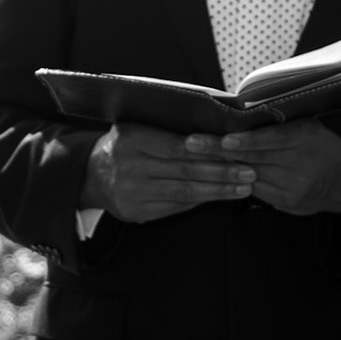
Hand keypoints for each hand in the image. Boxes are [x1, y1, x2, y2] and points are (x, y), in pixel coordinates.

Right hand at [82, 124, 255, 222]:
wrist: (91, 176)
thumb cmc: (124, 145)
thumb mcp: (136, 127)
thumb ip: (166, 128)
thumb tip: (211, 128)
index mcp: (131, 140)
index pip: (176, 146)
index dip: (206, 150)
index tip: (234, 149)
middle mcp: (130, 167)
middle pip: (184, 171)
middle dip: (221, 172)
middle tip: (249, 171)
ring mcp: (134, 192)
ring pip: (184, 192)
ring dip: (218, 190)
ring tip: (244, 186)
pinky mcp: (138, 212)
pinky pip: (177, 206)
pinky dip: (202, 200)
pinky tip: (222, 196)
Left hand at [203, 118, 340, 215]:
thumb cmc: (320, 145)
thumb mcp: (307, 126)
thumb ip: (278, 123)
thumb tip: (240, 113)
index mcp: (304, 138)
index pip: (271, 140)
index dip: (247, 141)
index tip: (224, 140)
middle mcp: (299, 164)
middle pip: (253, 158)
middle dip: (218, 151)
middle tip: (191, 144)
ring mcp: (293, 187)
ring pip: (249, 176)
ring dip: (218, 167)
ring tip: (192, 157)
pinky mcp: (287, 203)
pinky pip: (255, 192)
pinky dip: (232, 183)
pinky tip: (212, 176)